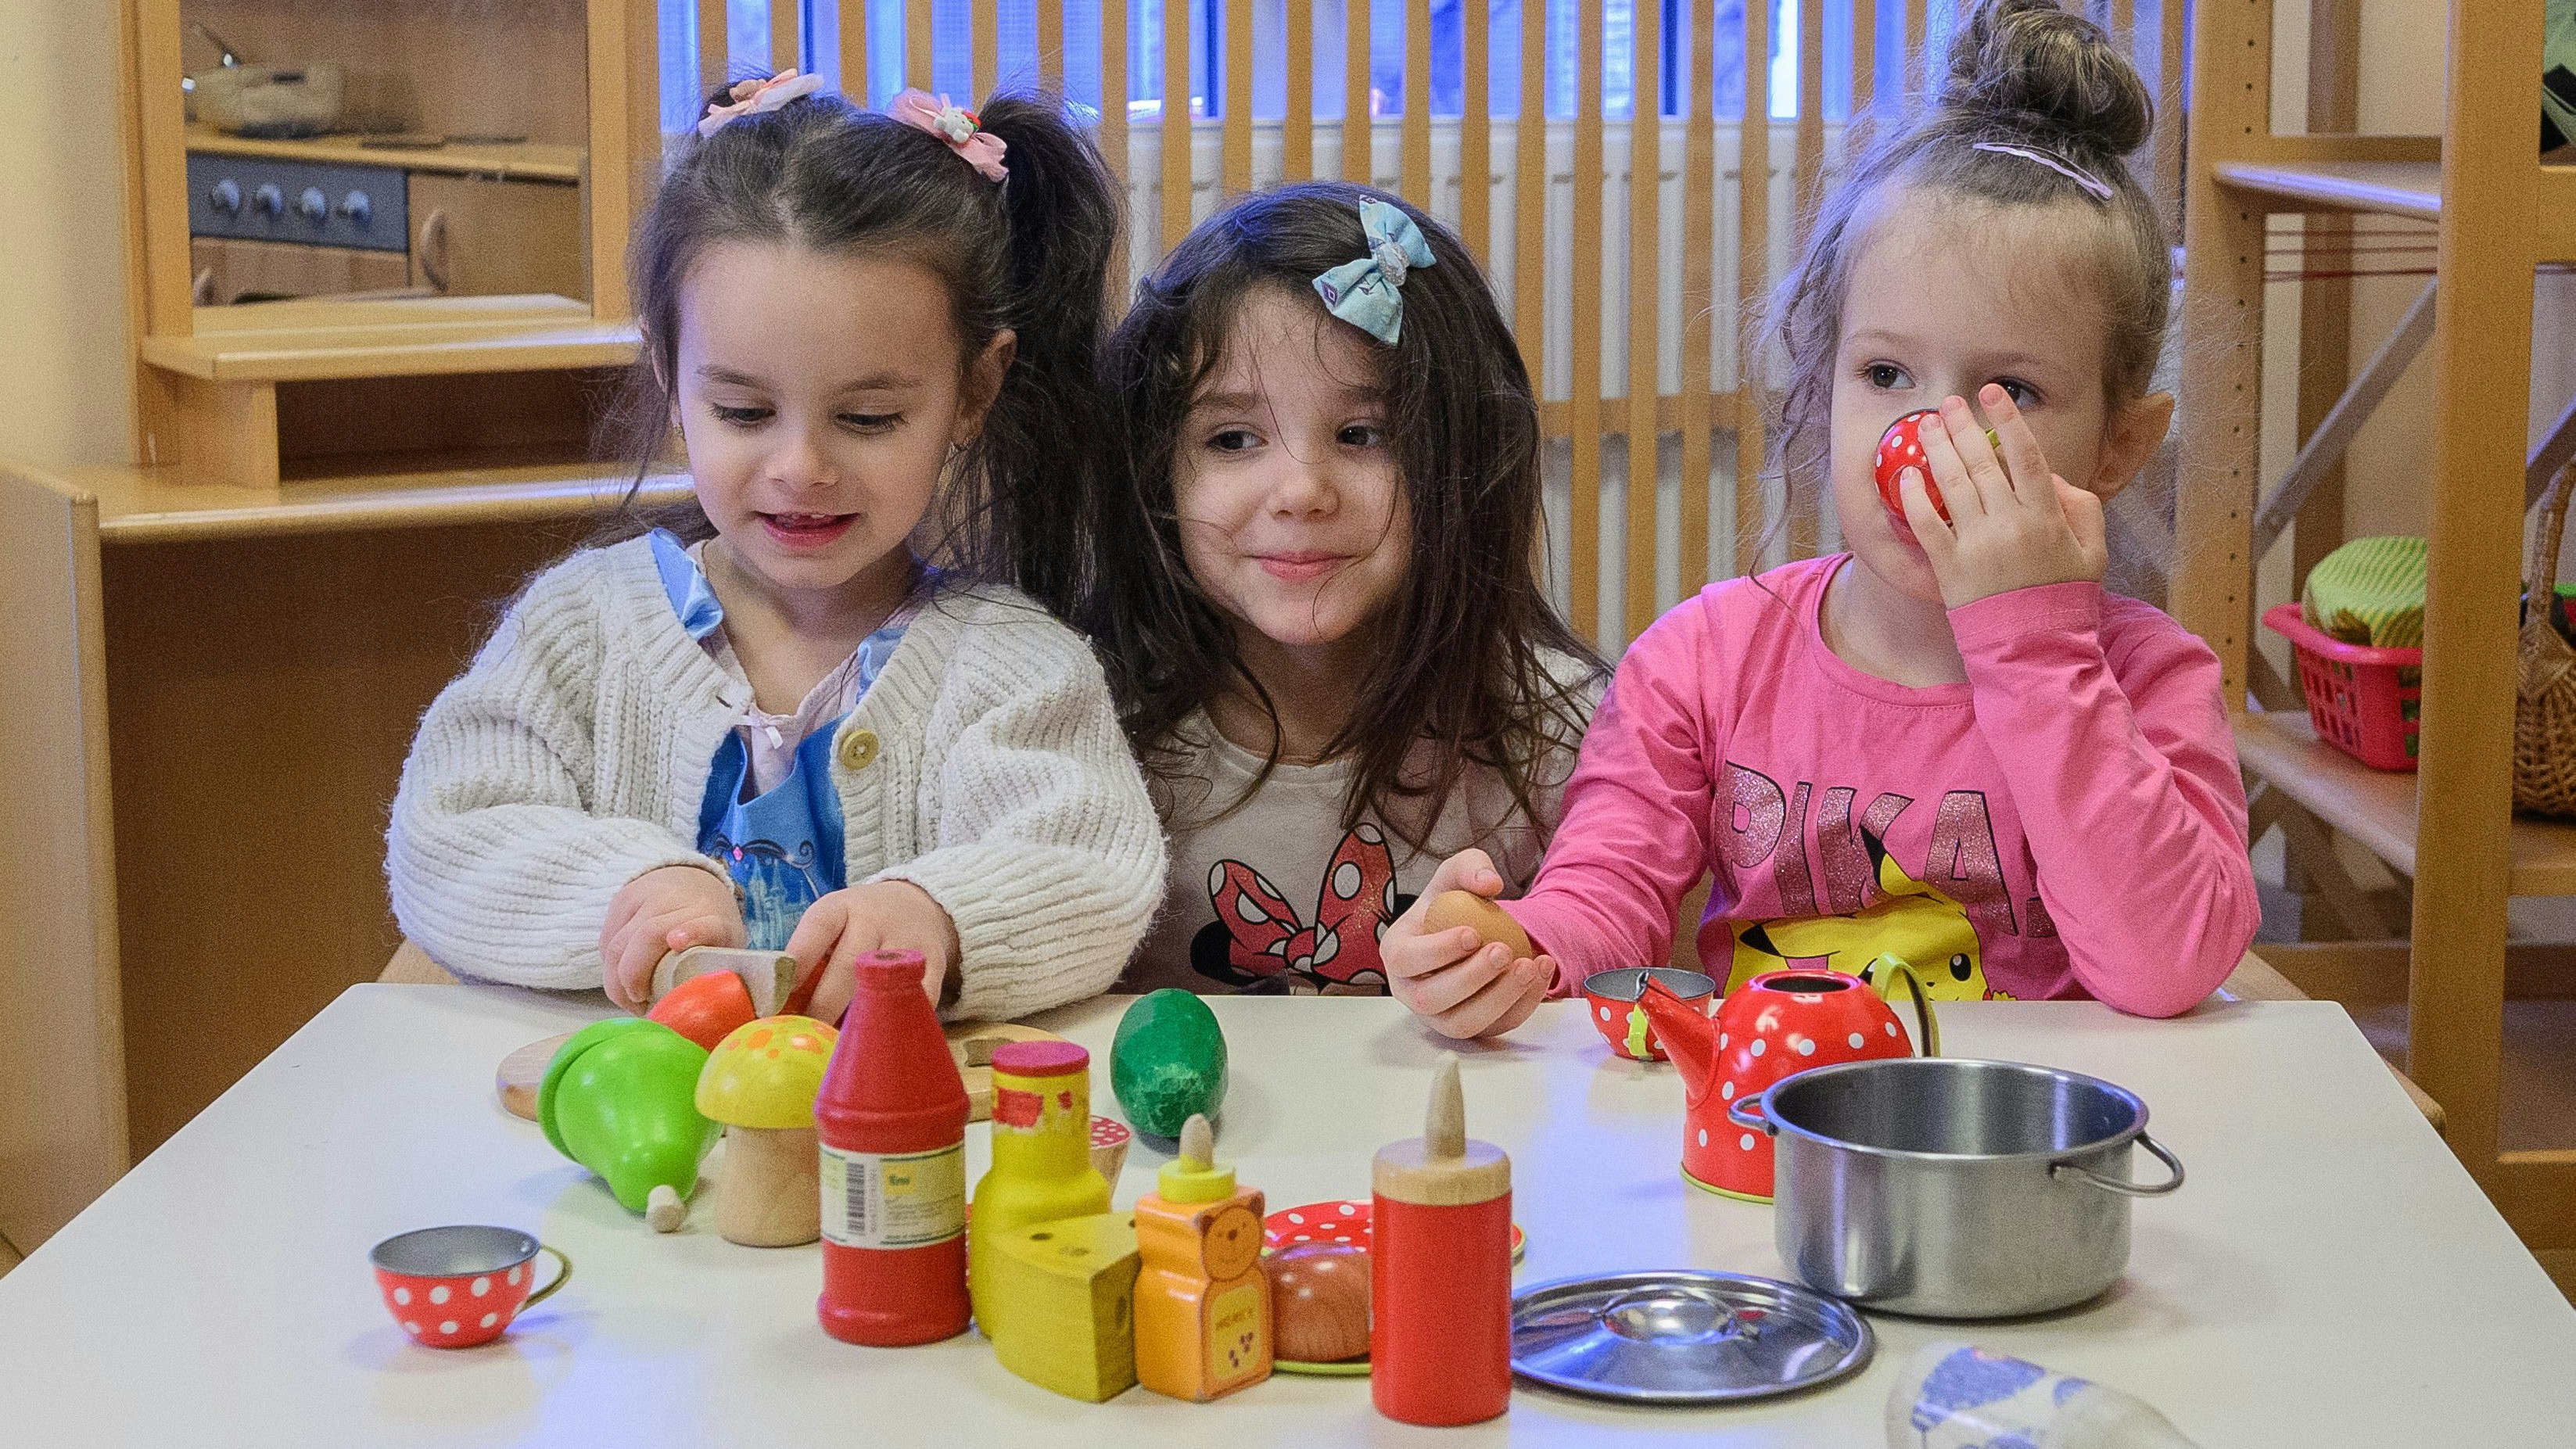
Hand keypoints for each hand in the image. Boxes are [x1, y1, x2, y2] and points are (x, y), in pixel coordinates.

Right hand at [600, 865, 744, 1012]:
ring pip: (618, 942)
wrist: (692, 880)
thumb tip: (697, 1012)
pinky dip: (609, 967)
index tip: (677, 942)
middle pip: (648, 936)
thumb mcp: (724, 947)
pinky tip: (621, 980)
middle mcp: (678, 902)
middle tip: (639, 1003)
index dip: (692, 933)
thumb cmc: (710, 926)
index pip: (705, 924)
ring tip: (629, 999)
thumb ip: (714, 972)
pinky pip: (606, 940)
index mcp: (713, 917)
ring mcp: (647, 897)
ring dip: (616, 980)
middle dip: (634, 976)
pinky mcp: (622, 899)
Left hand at [783, 881, 962, 1024]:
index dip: (798, 963)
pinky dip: (898, 1022)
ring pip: (883, 985)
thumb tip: (777, 1004)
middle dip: (825, 1005)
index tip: (781, 997)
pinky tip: (881, 1038)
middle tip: (810, 1033)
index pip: (817, 929)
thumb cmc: (858, 924)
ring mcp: (908, 940)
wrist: (917, 905)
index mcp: (841, 906)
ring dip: (862, 1018)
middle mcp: (875, 919)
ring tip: (843, 1043)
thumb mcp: (832, 922)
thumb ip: (809, 953)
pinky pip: (917, 1000)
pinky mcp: (934, 963)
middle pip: (849, 965)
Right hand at [1381, 850, 1556, 1038]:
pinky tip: (1540, 973)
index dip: (1437, 951)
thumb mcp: (1458, 874)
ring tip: (1527, 966)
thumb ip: (1470, 867)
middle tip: (1503, 950)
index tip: (1473, 933)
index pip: (1405, 960)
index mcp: (1397, 953)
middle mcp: (1411, 992)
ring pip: (1461, 1024)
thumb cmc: (1455, 903)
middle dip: (1470, 978)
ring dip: (1498, 998)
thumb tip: (1489, 884)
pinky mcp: (1472, 1028)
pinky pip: (1494, 1028)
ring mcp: (1439, 1017)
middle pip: (1430, 999)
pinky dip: (1522, 1005)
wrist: (1476, 931)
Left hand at [1898, 385, 2107, 609]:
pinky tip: (1906, 475)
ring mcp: (1978, 545)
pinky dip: (1914, 498)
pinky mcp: (1950, 568)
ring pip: (1953, 485)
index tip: (1992, 393)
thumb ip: (2082, 509)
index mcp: (2047, 517)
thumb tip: (2053, 479)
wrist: (2035, 649)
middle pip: (1982, 463)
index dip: (2008, 420)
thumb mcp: (2092, 553)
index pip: (2026, 456)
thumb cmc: (2064, 598)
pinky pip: (1927, 525)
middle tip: (1948, 403)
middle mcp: (2010, 524)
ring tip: (1924, 424)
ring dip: (1937, 449)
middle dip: (1962, 427)